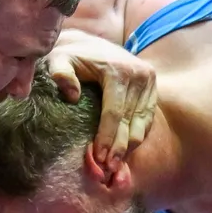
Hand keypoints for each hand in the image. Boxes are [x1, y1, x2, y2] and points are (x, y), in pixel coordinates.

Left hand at [44, 29, 157, 172]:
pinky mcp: (153, 87)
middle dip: (119, 148)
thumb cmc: (70, 57)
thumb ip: (60, 73)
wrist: (89, 44)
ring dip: (129, 147)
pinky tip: (124, 151)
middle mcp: (139, 74)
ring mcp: (149, 81)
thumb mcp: (58, 60)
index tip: (98, 157)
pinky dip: (137, 136)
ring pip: (142, 124)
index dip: (107, 138)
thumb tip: (72, 94)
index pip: (114, 112)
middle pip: (130, 121)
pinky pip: (147, 119)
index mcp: (118, 70)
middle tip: (107, 168)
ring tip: (115, 165)